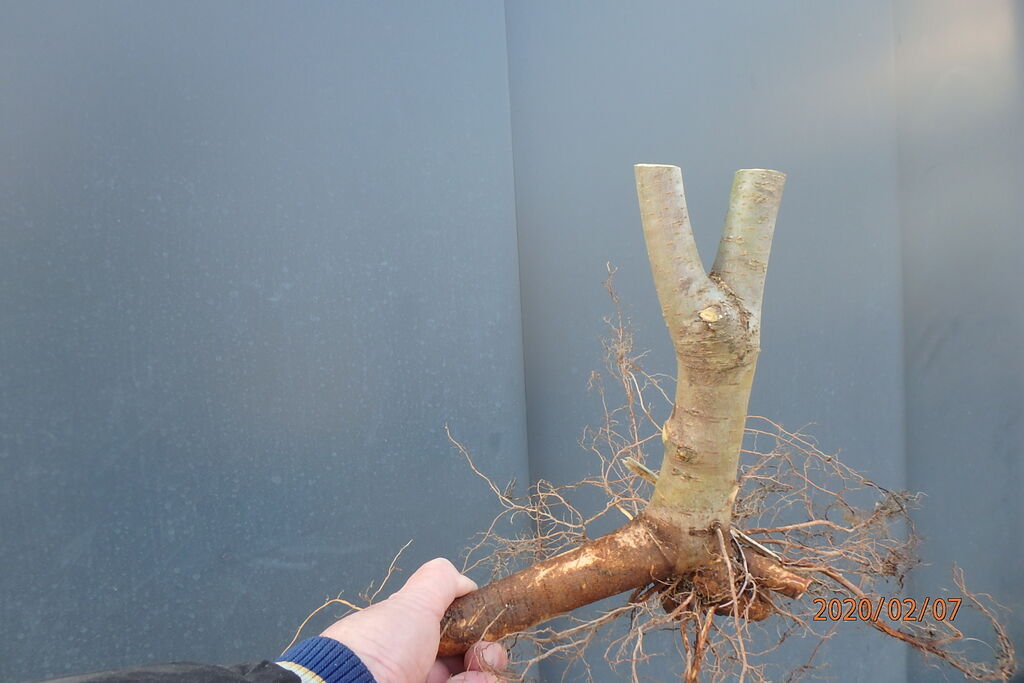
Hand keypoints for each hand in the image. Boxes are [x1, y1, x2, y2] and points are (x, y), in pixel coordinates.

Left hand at [320, 558, 506, 682]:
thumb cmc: (379, 648)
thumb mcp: (413, 601)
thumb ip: (440, 582)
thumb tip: (466, 582)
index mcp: (406, 636)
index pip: (450, 631)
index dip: (472, 625)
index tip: (483, 623)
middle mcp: (414, 664)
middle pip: (464, 657)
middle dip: (485, 649)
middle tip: (486, 651)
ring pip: (470, 677)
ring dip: (484, 668)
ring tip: (481, 667)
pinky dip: (477, 682)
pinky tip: (477, 680)